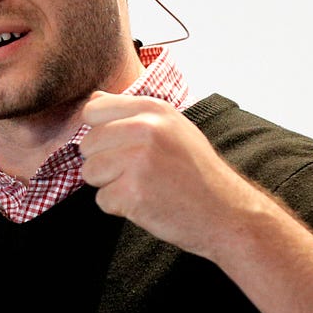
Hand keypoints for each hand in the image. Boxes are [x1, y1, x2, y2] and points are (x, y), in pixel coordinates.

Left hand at [78, 92, 264, 258]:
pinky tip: (147, 203)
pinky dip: (119, 208)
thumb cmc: (194, 171)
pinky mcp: (133, 192)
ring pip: (89, 172)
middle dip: (104, 163)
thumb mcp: (171, 127)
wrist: (226, 212)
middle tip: (139, 173)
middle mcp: (144, 129)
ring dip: (110, 186)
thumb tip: (93, 100)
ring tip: (144, 186)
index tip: (121, 147)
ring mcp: (138, 160)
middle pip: (87, 144)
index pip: (92, 110)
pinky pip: (101, 200)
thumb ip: (132, 113)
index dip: (100, 133)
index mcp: (152, 109)